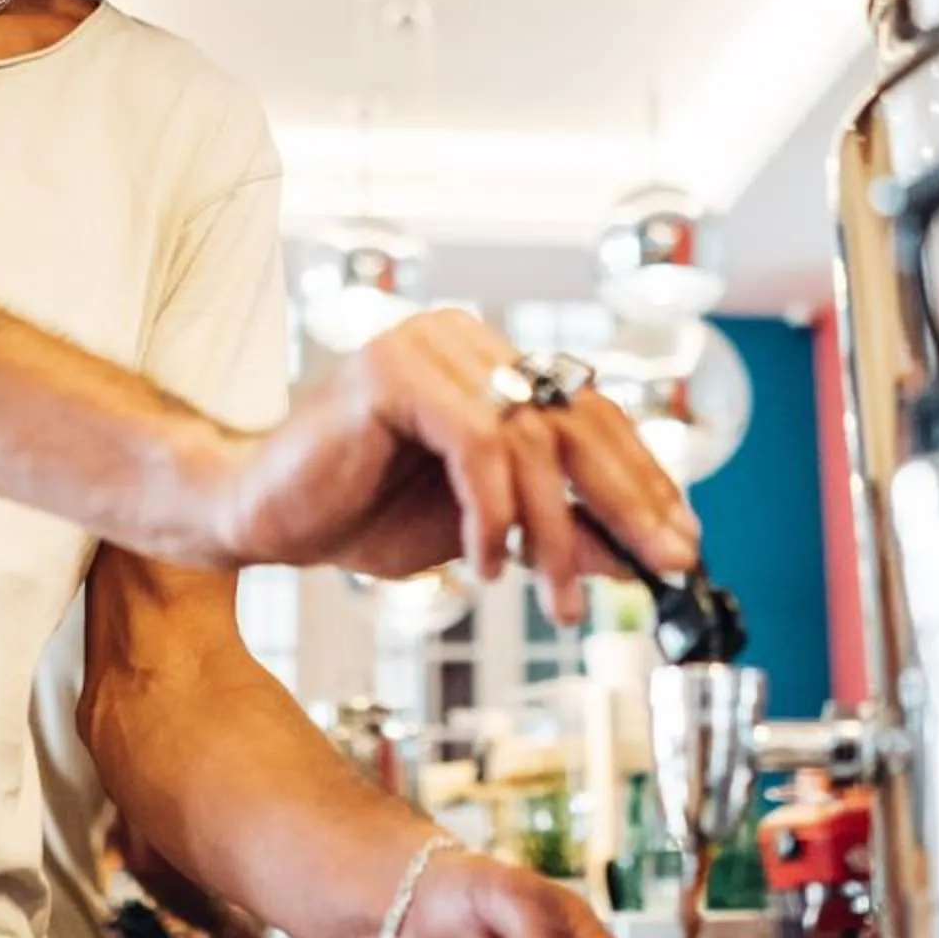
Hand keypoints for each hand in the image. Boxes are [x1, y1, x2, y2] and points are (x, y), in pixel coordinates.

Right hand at [214, 310, 700, 618]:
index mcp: (492, 364)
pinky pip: (477, 444)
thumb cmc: (361, 512)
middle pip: (578, 421)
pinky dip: (493, 513)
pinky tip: (488, 566)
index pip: (592, 417)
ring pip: (532, 441)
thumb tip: (640, 555)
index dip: (644, 481)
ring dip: (555, 531)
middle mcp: (469, 340)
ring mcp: (431, 345)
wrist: (257, 513)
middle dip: (628, 503)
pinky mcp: (394, 369)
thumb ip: (557, 528)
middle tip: (663, 565)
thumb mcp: (485, 532)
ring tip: (556, 597)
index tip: (681, 543)